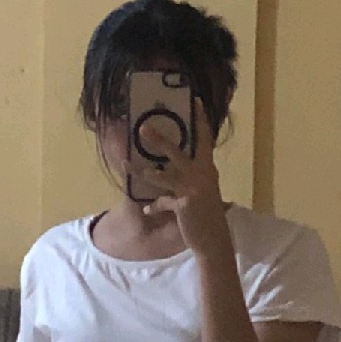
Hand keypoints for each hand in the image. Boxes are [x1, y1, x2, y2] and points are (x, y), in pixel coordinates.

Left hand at [124, 99, 231, 257]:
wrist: (214, 240)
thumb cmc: (207, 215)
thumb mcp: (204, 192)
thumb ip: (192, 178)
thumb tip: (171, 170)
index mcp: (208, 169)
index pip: (205, 140)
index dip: (201, 120)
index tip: (195, 101)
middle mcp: (202, 175)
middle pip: (177, 152)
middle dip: (159, 140)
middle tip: (143, 127)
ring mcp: (192, 190)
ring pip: (162, 176)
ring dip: (142, 170)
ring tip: (125, 163)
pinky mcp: (183, 205)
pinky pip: (161, 202)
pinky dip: (154, 207)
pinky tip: (148, 210)